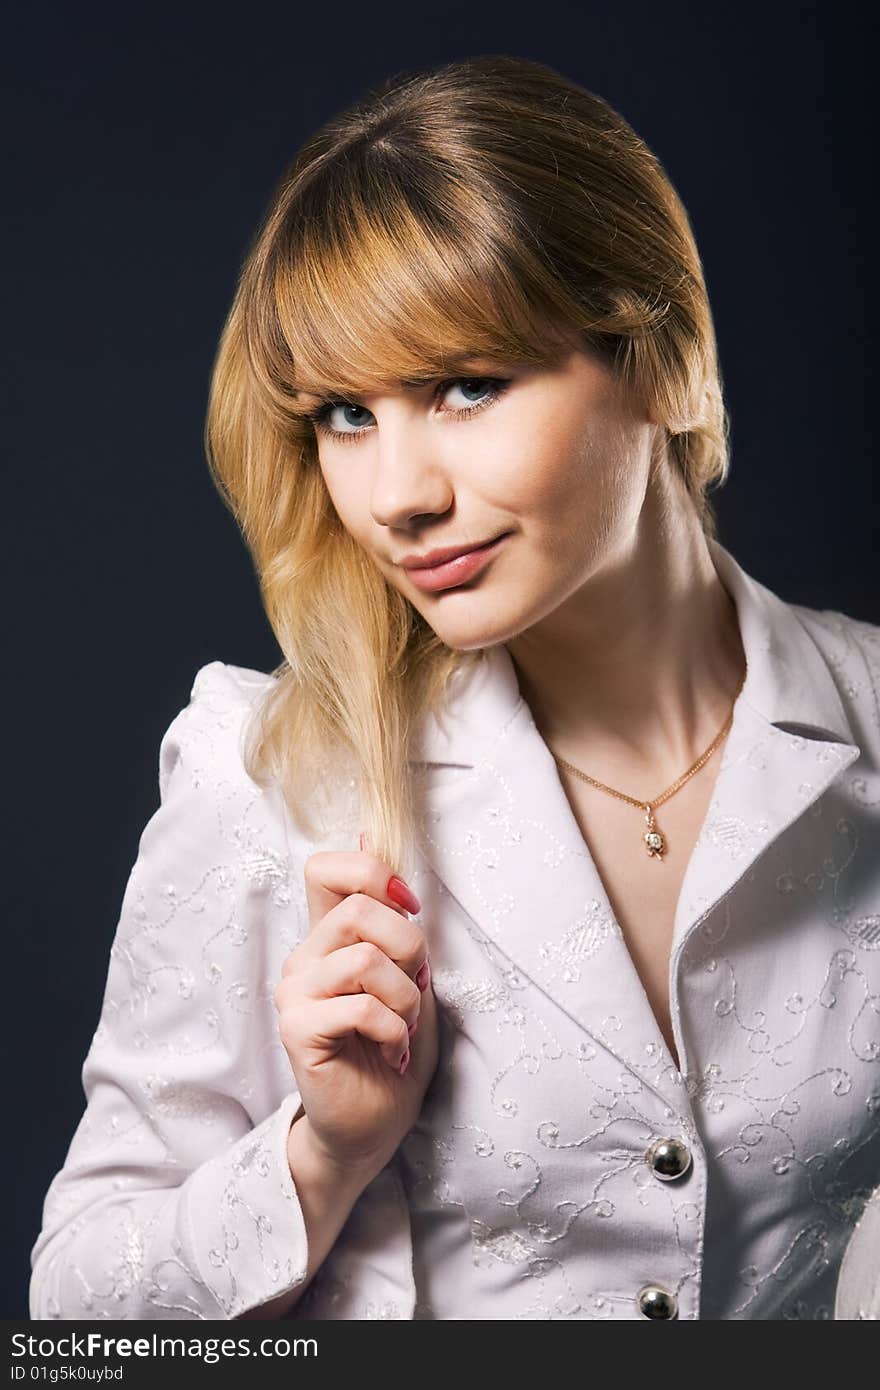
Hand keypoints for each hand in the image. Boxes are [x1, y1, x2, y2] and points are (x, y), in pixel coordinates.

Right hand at [274, 840, 438, 1178]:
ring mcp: (294, 992)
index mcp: (328, 938)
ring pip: (365, 958)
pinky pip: (361, 1006)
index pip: (325, 869)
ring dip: (405, 998)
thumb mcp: (407, 972)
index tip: (408, 907)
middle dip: (409, 948)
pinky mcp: (296, 1029)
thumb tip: (370, 833)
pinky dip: (394, 1029)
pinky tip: (391, 1051)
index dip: (371, 873)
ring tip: (403, 1027)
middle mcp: (304, 958)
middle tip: (414, 990)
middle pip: (359, 910)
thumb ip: (390, 914)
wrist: (374, 1125)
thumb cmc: (393, 1048)